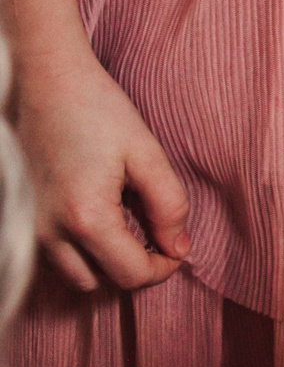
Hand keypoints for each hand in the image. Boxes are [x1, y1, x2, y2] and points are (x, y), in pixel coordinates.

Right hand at [18, 45, 189, 291]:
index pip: (131, 275)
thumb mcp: (146, 153)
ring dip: (104, 262)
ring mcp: (29, 231)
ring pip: (74, 275)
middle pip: (101, 282)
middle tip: (156, 233)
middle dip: (133, 266)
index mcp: (86, 219)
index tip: (178, 245)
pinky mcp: (21, 221)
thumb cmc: (98, 111)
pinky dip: (79, 251)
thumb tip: (180, 248)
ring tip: (127, 223)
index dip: (163, 267)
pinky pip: (53, 258)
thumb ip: (168, 205)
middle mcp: (49, 235)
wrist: (46, 83)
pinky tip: (98, 217)